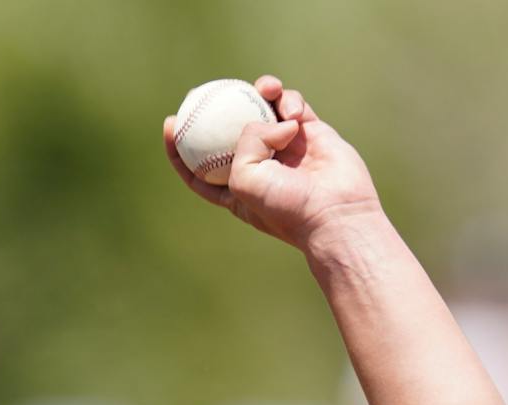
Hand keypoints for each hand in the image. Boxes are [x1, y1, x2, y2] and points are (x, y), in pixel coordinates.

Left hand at [162, 75, 384, 255]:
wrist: (335, 212)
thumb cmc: (286, 206)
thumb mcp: (244, 179)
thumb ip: (244, 143)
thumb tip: (267, 120)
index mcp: (235, 187)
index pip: (198, 166)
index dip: (180, 147)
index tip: (171, 124)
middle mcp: (260, 165)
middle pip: (230, 130)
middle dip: (217, 108)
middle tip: (206, 91)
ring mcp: (285, 148)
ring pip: (264, 109)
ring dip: (262, 93)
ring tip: (267, 88)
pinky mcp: (312, 133)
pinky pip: (294, 106)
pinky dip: (291, 102)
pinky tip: (293, 112)